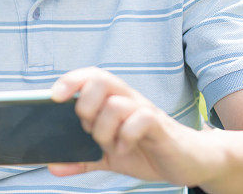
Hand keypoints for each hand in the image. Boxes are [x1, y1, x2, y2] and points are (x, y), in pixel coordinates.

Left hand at [48, 67, 213, 186]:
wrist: (188, 161)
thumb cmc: (147, 151)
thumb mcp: (109, 157)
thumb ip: (83, 159)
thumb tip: (53, 167)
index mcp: (113, 100)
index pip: (90, 76)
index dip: (70, 80)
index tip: (54, 97)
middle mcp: (128, 99)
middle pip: (101, 79)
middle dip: (86, 106)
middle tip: (89, 130)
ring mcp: (144, 110)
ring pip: (115, 104)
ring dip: (104, 130)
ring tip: (110, 145)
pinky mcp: (160, 125)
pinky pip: (140, 119)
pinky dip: (126, 137)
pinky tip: (125, 149)